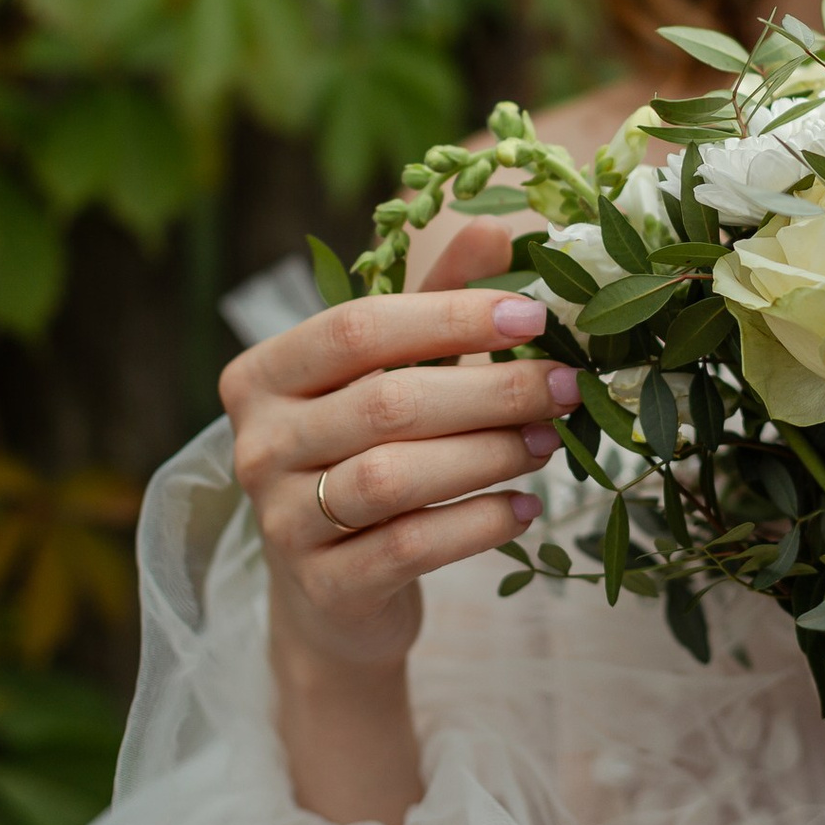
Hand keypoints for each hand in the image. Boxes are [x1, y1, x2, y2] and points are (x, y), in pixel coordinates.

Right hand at [220, 222, 579, 680]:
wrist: (330, 596)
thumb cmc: (365, 458)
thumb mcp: (390, 374)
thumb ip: (434, 303)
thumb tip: (499, 229)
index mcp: (263, 375)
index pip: (357, 329)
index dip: (450, 316)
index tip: (534, 315)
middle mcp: (256, 445)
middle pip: (384, 403)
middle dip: (490, 390)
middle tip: (568, 385)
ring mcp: (281, 522)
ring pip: (394, 477)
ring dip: (488, 453)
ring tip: (549, 442)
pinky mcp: (323, 587)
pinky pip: (410, 547)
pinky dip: (479, 523)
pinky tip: (525, 509)